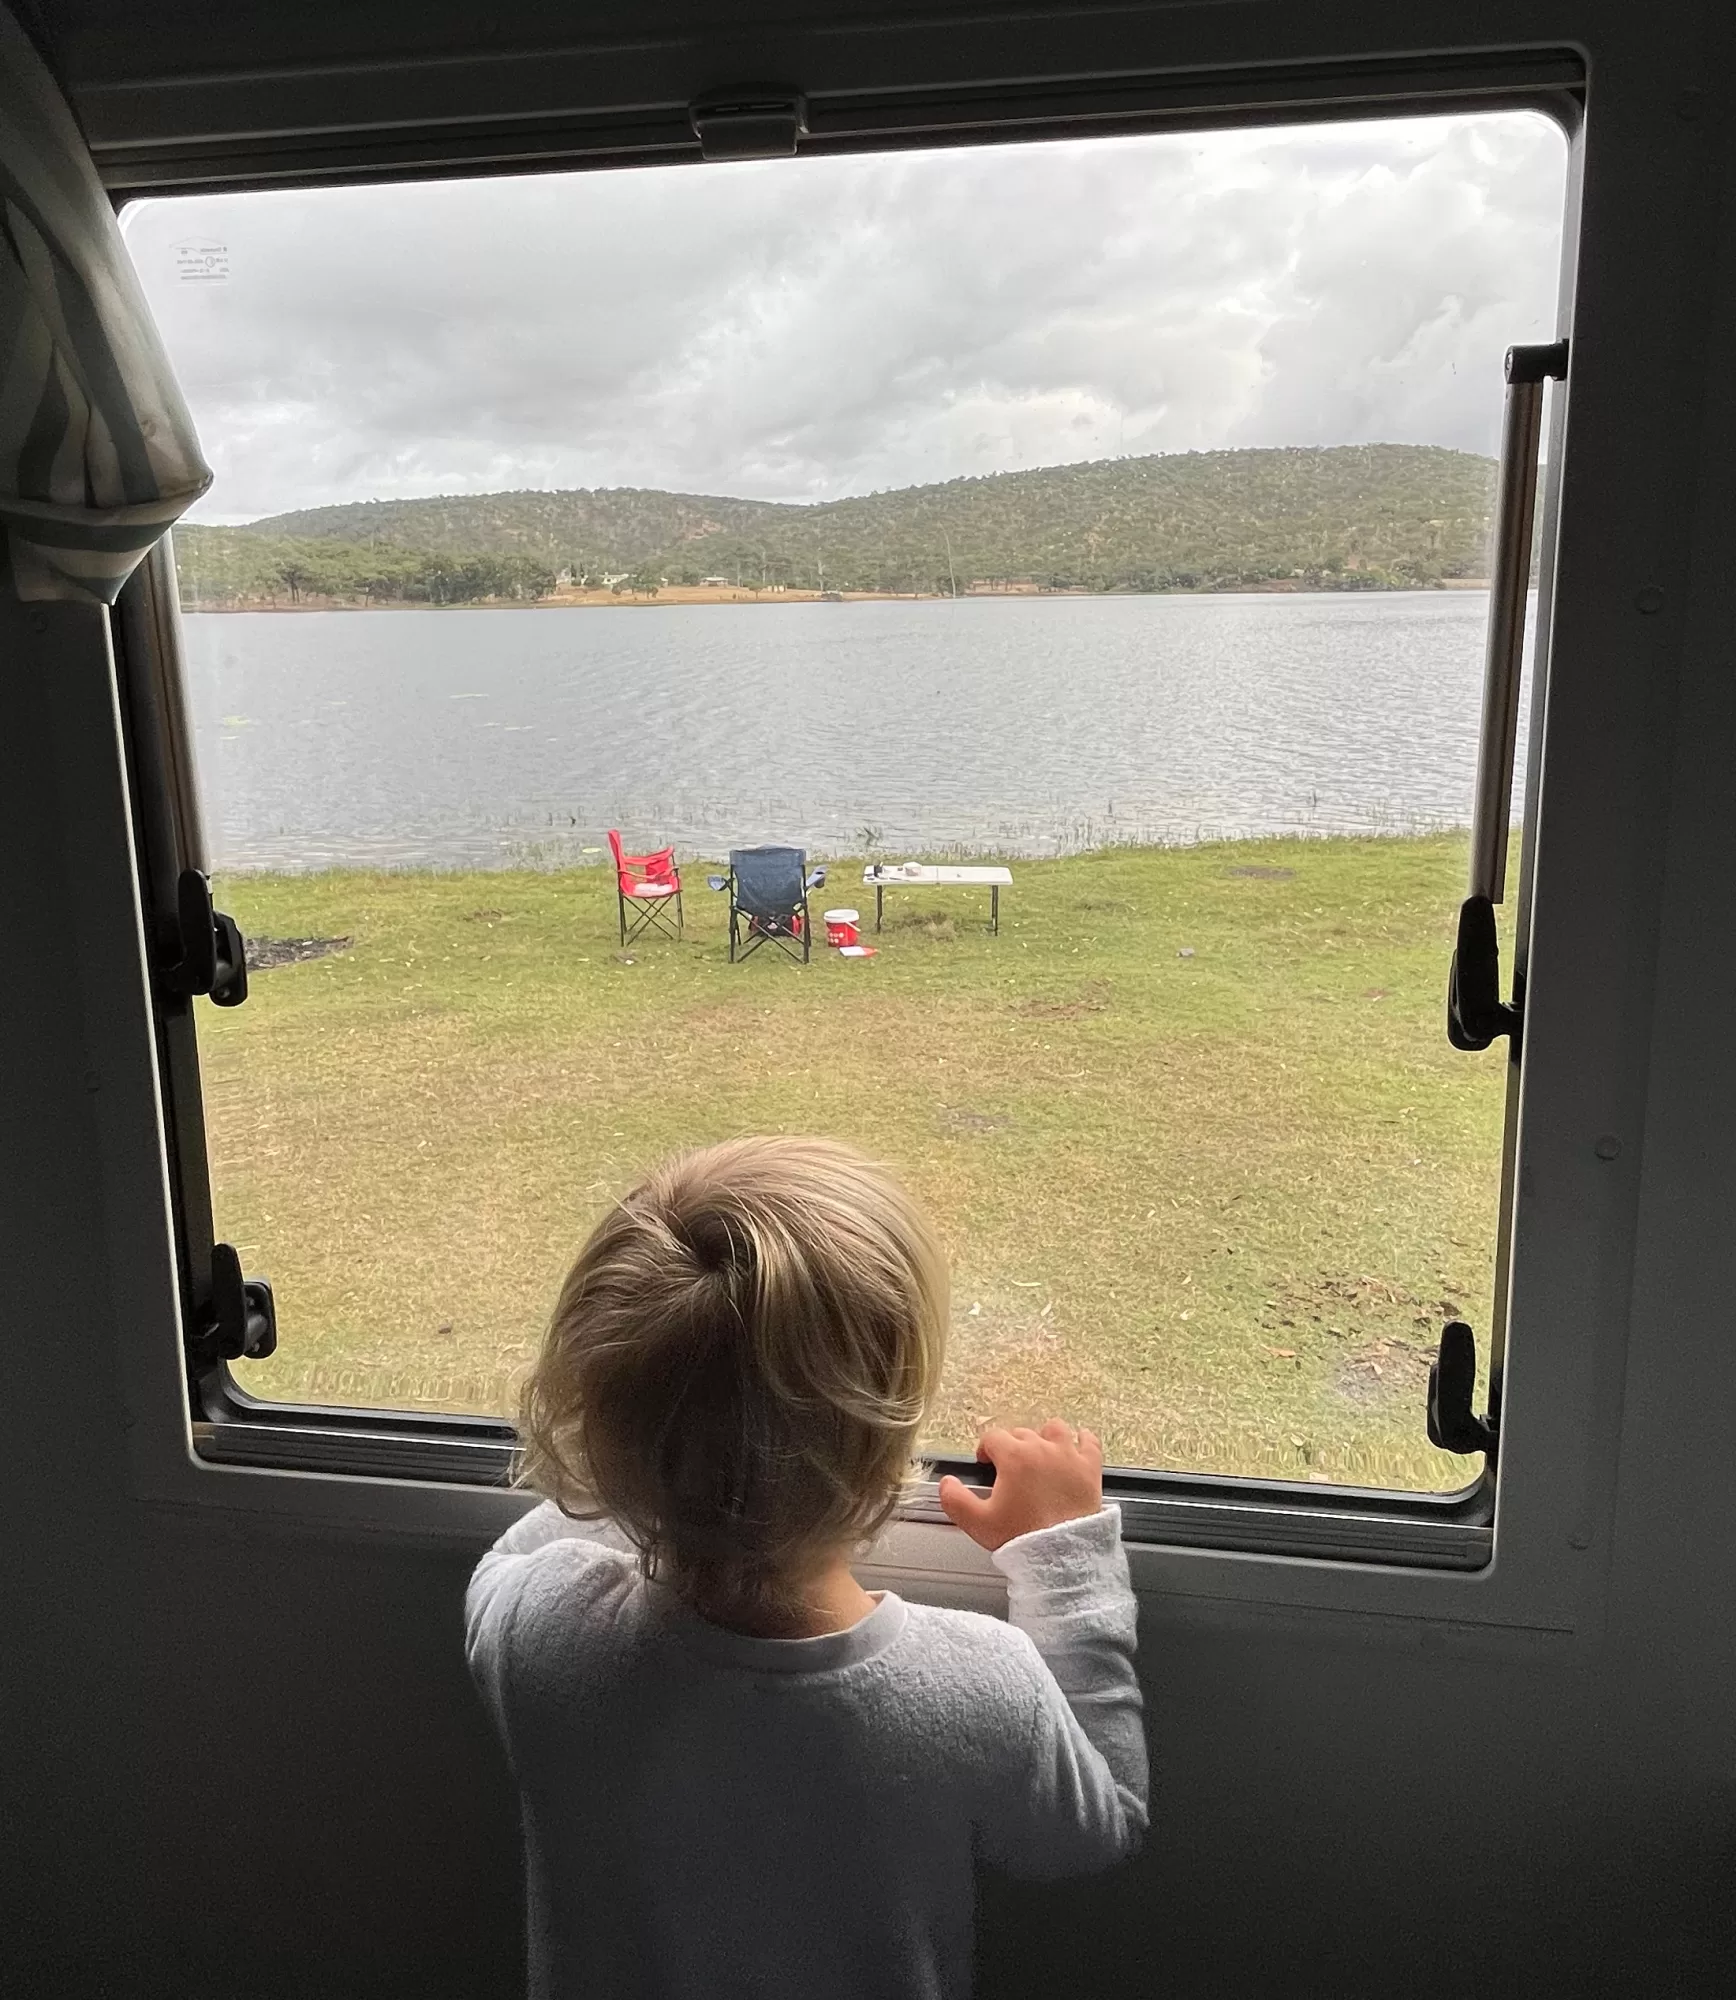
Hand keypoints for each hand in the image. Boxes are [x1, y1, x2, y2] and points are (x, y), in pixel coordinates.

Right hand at [937, 1420, 1102, 1551]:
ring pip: (1054, 1428)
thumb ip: (955, 1500)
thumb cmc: (1021, 1538)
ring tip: (1041, 1452)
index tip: (986, 1463)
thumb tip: (946, 1482)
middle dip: (1012, 1446)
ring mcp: (1069, 1455)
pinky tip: (1077, 1444)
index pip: (993, 1437)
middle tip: (1010, 1468)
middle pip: (1022, 1433)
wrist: (1063, 1554)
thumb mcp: (978, 1523)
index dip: (986, 1449)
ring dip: (1045, 1436)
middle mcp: (1041, 1448)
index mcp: (1014, 1457)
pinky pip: (1089, 1440)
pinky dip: (1083, 1440)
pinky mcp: (1090, 1467)